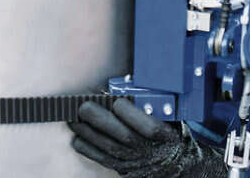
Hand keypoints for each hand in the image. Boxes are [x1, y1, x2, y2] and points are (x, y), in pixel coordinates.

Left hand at [69, 98, 225, 177]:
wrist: (176, 163)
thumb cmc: (172, 133)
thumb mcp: (173, 116)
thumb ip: (158, 102)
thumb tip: (135, 81)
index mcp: (168, 136)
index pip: (150, 127)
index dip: (132, 115)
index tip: (117, 102)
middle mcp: (151, 151)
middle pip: (123, 138)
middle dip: (101, 121)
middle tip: (84, 106)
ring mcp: (136, 162)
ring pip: (109, 148)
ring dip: (89, 132)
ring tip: (74, 117)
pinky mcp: (123, 168)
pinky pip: (103, 159)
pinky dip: (87, 148)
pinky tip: (77, 136)